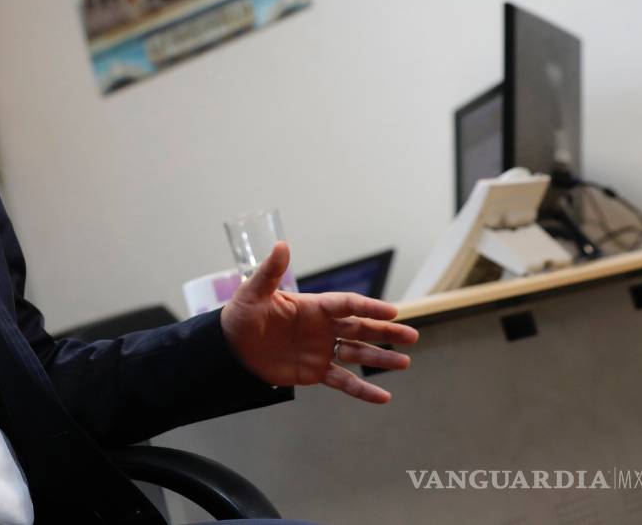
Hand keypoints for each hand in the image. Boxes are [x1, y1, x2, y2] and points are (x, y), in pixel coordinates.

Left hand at [220, 242, 418, 402]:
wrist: (230, 349)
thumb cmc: (240, 316)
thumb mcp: (253, 294)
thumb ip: (269, 273)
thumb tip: (282, 244)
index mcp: (313, 307)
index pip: (347, 305)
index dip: (369, 308)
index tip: (392, 312)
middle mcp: (322, 327)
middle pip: (360, 328)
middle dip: (385, 332)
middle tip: (411, 336)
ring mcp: (321, 350)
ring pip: (357, 354)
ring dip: (380, 358)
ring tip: (404, 362)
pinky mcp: (315, 372)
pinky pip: (343, 381)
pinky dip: (362, 390)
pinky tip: (383, 397)